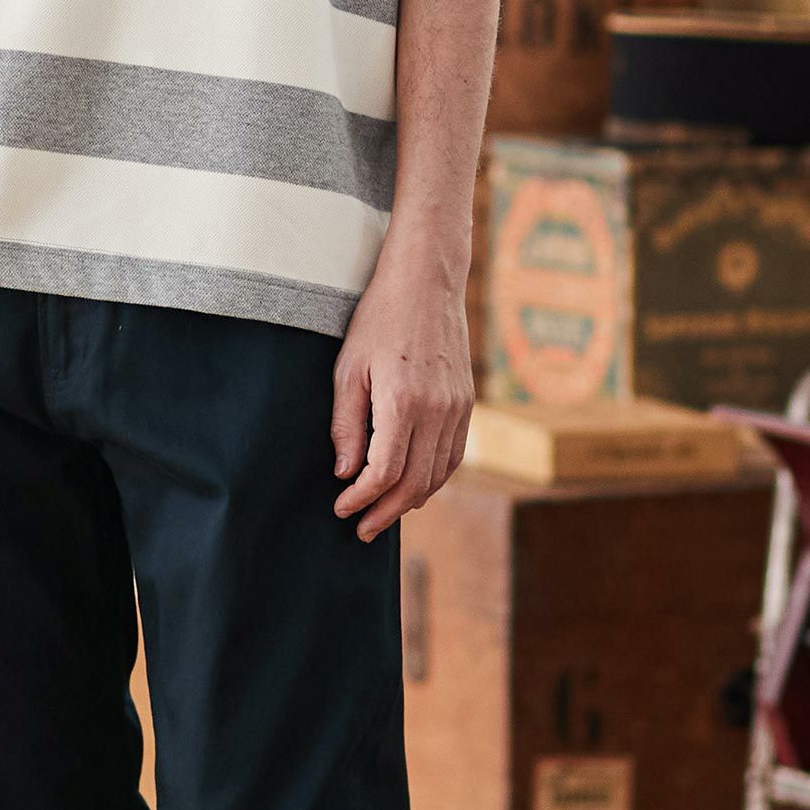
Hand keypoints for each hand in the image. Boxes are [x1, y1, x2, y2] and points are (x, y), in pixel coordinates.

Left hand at [331, 252, 473, 540]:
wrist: (427, 280)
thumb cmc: (379, 319)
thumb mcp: (348, 369)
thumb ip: (346, 425)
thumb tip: (345, 473)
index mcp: (404, 401)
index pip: (384, 472)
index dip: (361, 498)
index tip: (341, 509)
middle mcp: (437, 409)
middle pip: (415, 483)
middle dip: (385, 512)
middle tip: (362, 529)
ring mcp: (457, 407)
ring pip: (438, 475)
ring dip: (410, 502)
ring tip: (383, 513)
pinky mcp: (467, 403)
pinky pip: (453, 456)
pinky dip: (433, 480)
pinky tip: (412, 488)